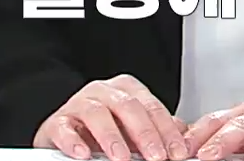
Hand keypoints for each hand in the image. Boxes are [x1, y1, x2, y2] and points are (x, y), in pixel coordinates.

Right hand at [33, 75, 190, 160]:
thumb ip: (158, 130)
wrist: (65, 130)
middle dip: (145, 133)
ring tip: (121, 157)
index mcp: (126, 90)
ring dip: (111, 136)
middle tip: (155, 156)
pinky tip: (83, 153)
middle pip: (127, 106)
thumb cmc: (105, 130)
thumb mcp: (134, 129)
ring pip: (96, 113)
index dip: (166, 130)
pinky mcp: (57, 122)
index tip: (176, 152)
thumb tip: (186, 139)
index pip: (151, 106)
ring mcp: (78, 104)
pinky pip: (64, 128)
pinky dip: (73, 140)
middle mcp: (102, 92)